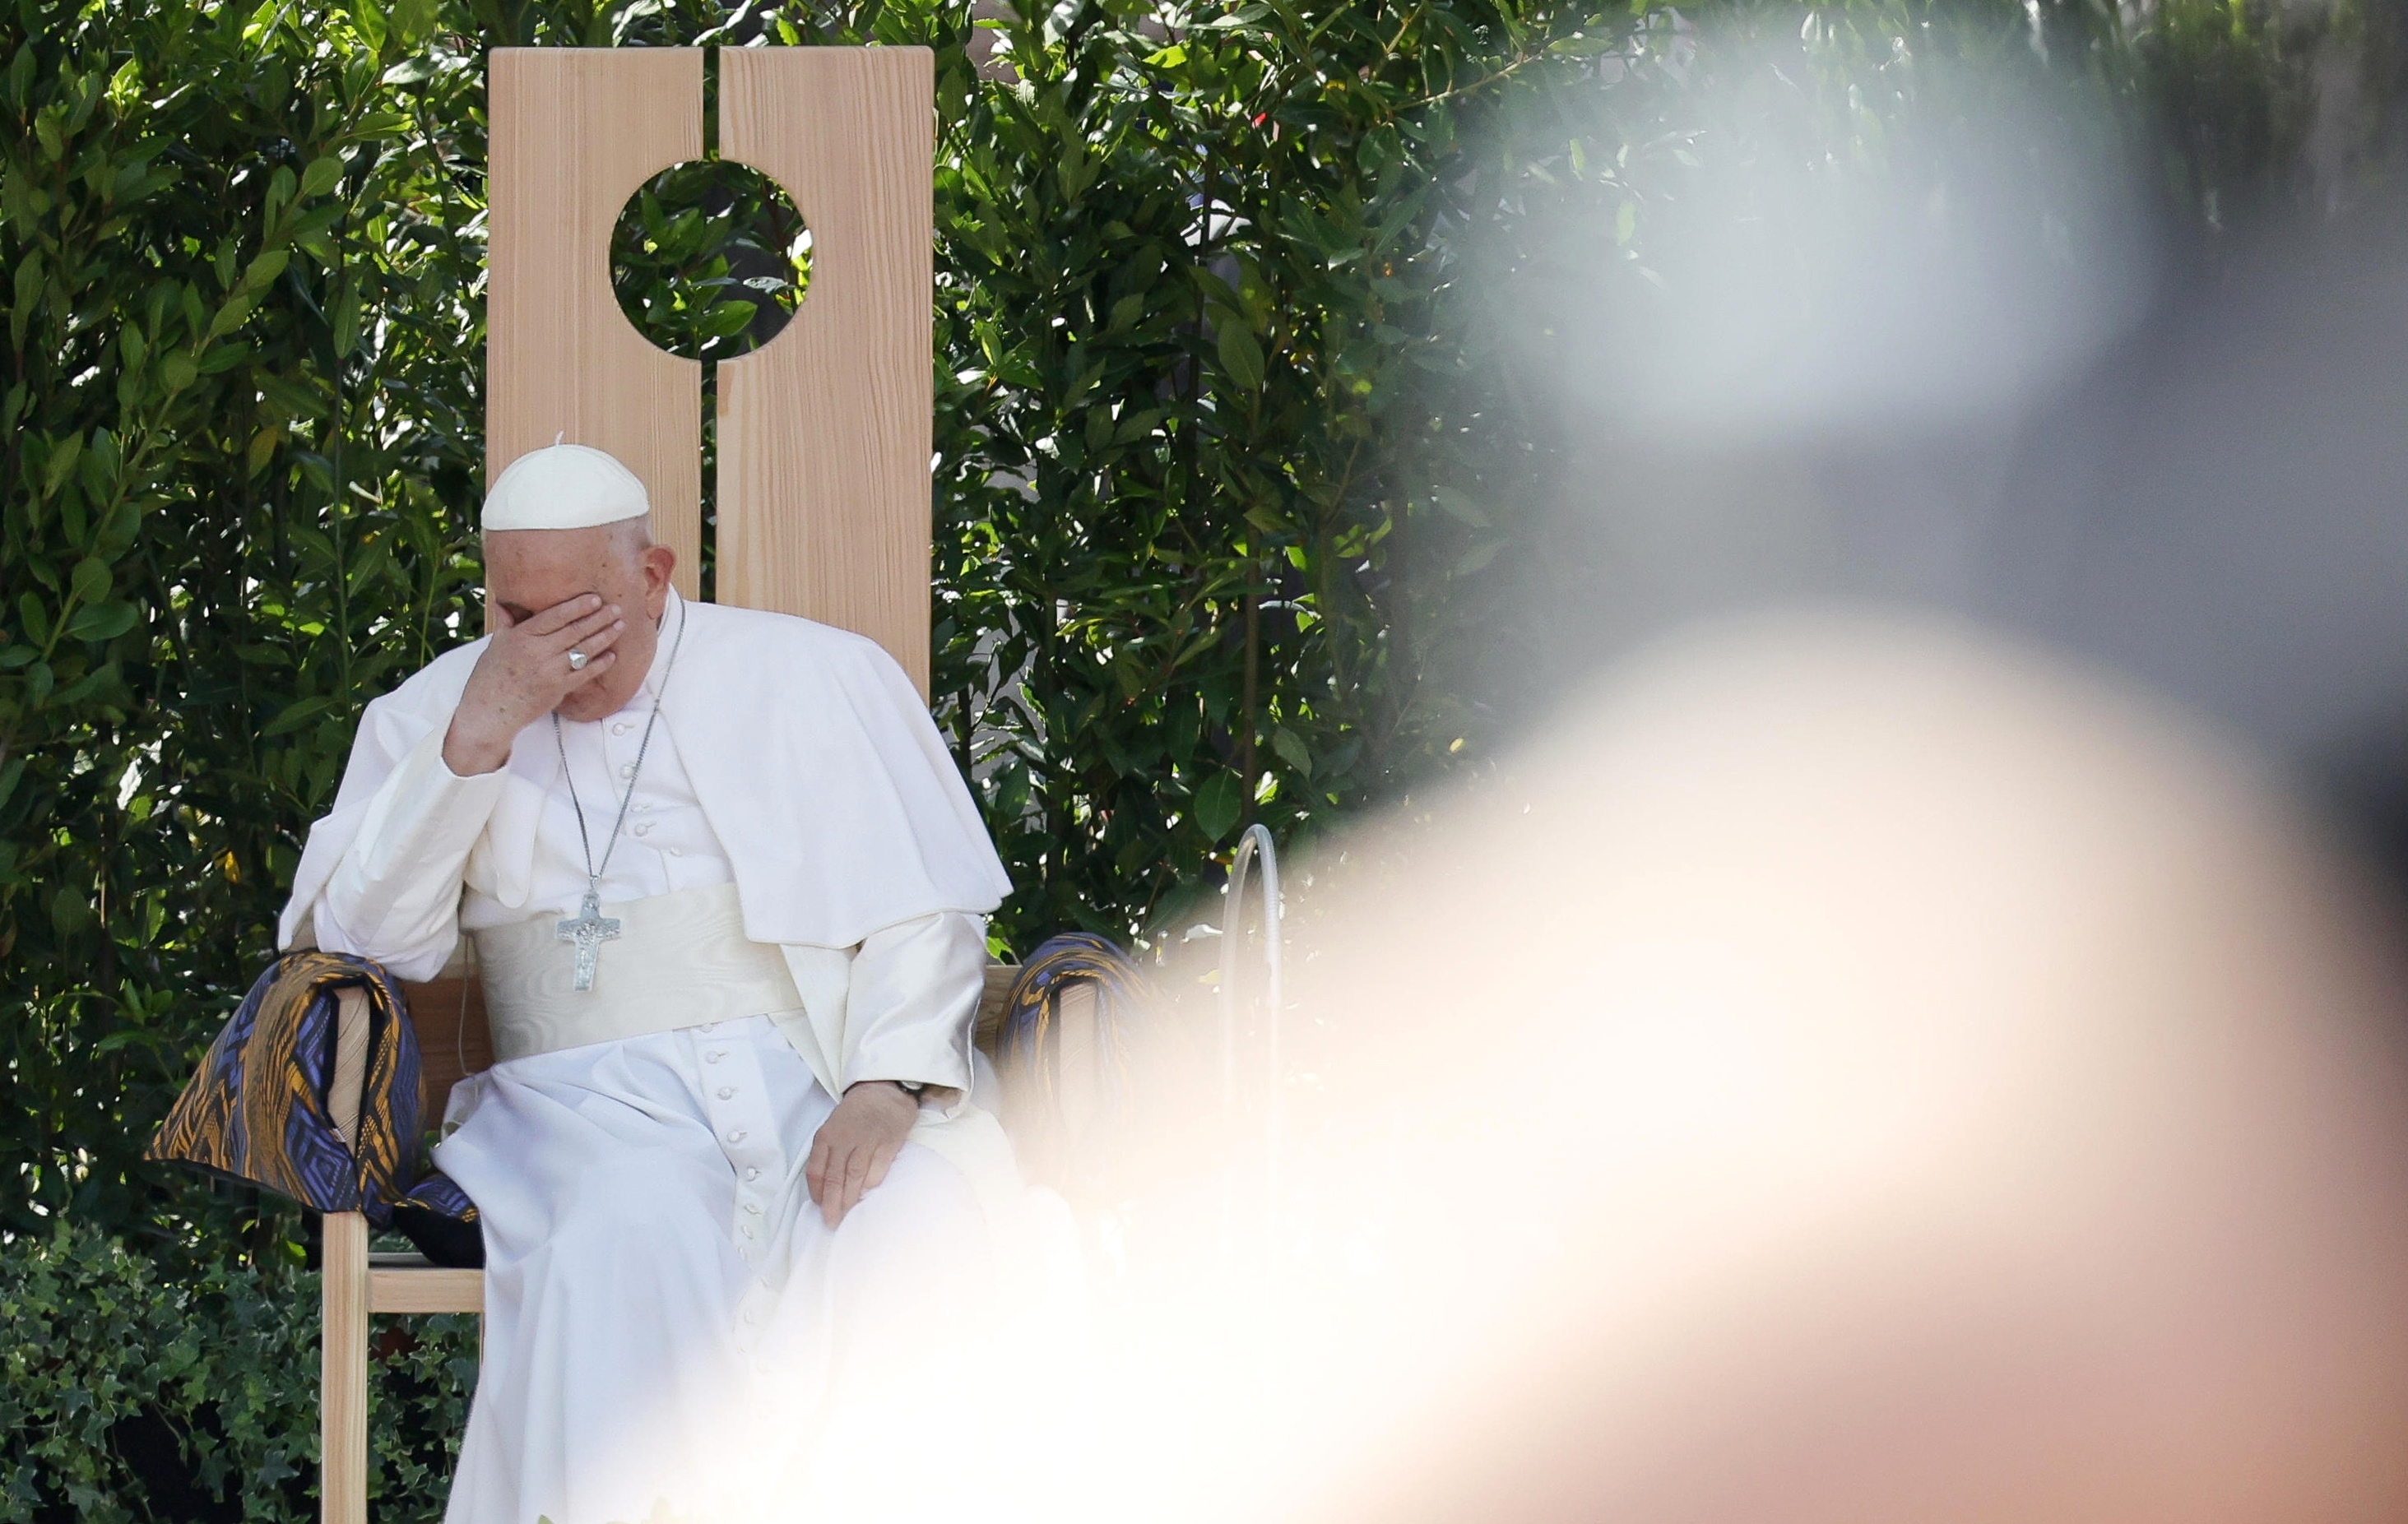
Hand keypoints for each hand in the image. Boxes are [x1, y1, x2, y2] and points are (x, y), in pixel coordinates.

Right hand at [442, 594, 625, 774]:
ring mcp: (550, 671)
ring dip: (604, 637)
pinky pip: (584, 674)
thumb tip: (502, 603)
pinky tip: (612, 655)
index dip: (578, 607)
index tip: (595, 599)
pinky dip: (600, 664)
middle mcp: (538, 651)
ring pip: (583, 650)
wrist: (490, 711)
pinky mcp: (558, 689)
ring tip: (619, 626)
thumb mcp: (495, 645)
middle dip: (598, 618)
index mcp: (522, 636)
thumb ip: (506, 623)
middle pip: (575, 631)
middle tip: (617, 609)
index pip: (555, 616)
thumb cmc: (490, 676)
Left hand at [806, 1081, 918, 1227]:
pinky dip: (871, 1183)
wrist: (884, 1090)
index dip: (816, 1193)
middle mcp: (844, 1139)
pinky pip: (877, 1169)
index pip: (815, 1171)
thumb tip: (825, 1187)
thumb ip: (827, 1152)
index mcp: (826, 1136)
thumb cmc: (856, 1113)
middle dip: (831, 1204)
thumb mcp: (833, 1127)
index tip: (819, 1207)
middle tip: (831, 1222)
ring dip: (849, 1199)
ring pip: (854, 1177)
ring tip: (847, 1215)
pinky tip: (867, 1193)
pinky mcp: (888, 1142)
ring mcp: (867, 1140)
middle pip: (834, 1178)